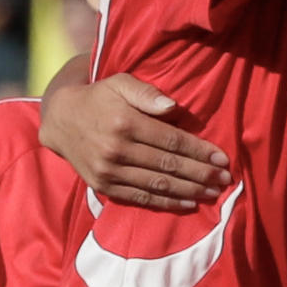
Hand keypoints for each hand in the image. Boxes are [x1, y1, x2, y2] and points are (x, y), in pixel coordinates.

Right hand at [40, 75, 231, 210]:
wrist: (61, 119)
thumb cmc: (100, 97)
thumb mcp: (120, 83)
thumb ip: (147, 93)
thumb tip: (173, 106)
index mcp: (126, 123)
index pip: (171, 141)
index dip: (199, 151)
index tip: (222, 159)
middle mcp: (117, 150)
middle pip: (168, 166)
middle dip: (201, 174)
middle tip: (225, 180)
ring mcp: (108, 171)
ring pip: (156, 185)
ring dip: (188, 191)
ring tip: (213, 193)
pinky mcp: (103, 185)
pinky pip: (139, 198)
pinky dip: (164, 203)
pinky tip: (187, 203)